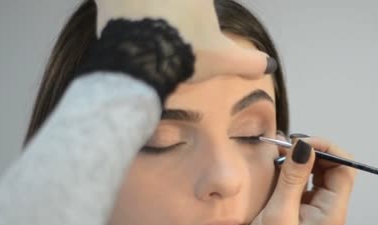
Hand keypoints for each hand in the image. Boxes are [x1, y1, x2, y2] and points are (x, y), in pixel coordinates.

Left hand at [95, 0, 272, 81]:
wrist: (144, 59)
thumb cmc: (186, 52)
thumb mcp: (222, 58)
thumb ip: (248, 61)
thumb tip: (270, 65)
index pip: (198, 4)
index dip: (196, 11)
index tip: (191, 29)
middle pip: (172, 5)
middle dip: (170, 12)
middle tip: (172, 30)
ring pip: (141, 2)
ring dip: (143, 9)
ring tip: (148, 22)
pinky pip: (108, 2)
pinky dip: (113, 8)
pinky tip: (121, 16)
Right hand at [235, 138, 356, 224]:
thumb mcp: (278, 214)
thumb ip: (292, 178)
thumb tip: (303, 145)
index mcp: (332, 211)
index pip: (345, 167)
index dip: (327, 148)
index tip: (300, 142)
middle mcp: (331, 209)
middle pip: (335, 168)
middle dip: (314, 151)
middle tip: (286, 146)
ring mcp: (319, 211)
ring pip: (320, 174)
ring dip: (304, 161)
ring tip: (280, 155)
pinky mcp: (305, 213)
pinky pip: (308, 185)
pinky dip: (296, 173)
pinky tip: (279, 170)